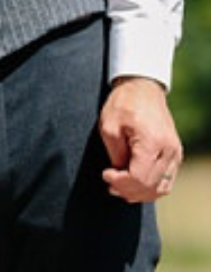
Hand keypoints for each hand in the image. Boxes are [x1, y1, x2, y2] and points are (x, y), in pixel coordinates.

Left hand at [99, 75, 182, 202]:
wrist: (142, 87)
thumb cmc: (123, 103)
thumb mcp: (109, 126)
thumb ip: (115, 154)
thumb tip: (119, 175)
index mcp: (152, 142)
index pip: (139, 177)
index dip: (121, 183)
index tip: (106, 175)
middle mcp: (169, 150)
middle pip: (151, 186)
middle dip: (128, 190)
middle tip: (110, 186)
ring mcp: (175, 153)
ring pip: (162, 187)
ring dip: (141, 193)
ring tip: (121, 189)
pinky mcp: (175, 153)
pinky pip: (167, 180)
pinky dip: (152, 187)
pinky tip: (136, 185)